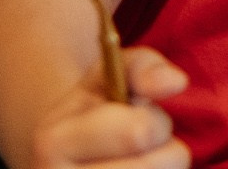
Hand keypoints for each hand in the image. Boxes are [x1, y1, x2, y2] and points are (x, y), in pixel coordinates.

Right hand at [30, 48, 187, 168]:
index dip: (155, 121)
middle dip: (165, 148)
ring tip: (137, 163)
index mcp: (52, 141)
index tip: (136, 119)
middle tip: (139, 147)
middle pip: (164, 164)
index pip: (141, 132)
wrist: (66, 158)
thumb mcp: (112, 74)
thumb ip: (145, 68)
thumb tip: (175, 82)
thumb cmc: (98, 110)